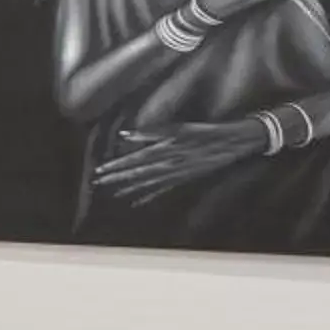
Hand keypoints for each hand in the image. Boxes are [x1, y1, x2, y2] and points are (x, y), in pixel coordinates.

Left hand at [92, 121, 270, 205]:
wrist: (232, 143)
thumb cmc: (203, 131)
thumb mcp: (177, 128)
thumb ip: (150, 132)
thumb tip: (124, 135)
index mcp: (165, 150)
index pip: (134, 160)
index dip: (116, 166)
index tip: (99, 171)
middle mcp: (169, 165)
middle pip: (138, 174)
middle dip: (117, 179)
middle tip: (97, 184)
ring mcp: (177, 174)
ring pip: (148, 184)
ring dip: (129, 189)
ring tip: (112, 194)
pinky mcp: (185, 179)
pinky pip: (163, 190)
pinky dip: (149, 196)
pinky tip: (137, 202)